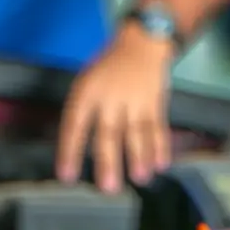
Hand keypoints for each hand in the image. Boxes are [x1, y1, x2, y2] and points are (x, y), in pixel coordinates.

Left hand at [56, 24, 173, 191]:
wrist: (142, 42)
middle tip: (109, 187)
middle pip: (109, 132)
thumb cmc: (109, 67)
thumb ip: (84, 111)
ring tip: (141, 178)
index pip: (75, 124)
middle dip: (109, 161)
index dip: (70, 150)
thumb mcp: (88, 81)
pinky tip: (162, 163)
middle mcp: (111, 98)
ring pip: (137, 132)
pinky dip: (161, 146)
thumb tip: (76, 150)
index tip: (67, 176)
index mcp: (88, 92)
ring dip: (140, 157)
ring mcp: (135, 100)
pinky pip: (158, 126)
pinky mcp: (155, 102)